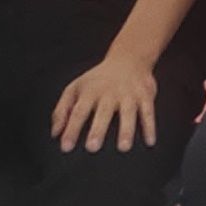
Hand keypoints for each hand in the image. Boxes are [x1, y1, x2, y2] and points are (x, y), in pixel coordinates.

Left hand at [50, 50, 165, 153]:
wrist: (128, 58)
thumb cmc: (97, 79)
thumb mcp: (75, 88)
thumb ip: (62, 110)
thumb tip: (55, 134)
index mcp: (90, 91)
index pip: (79, 111)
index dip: (71, 129)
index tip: (66, 147)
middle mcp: (109, 92)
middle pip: (103, 112)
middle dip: (98, 130)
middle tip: (92, 147)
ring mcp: (129, 94)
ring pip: (128, 112)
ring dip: (126, 129)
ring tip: (123, 147)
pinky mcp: (145, 96)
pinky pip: (148, 112)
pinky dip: (150, 127)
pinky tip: (149, 142)